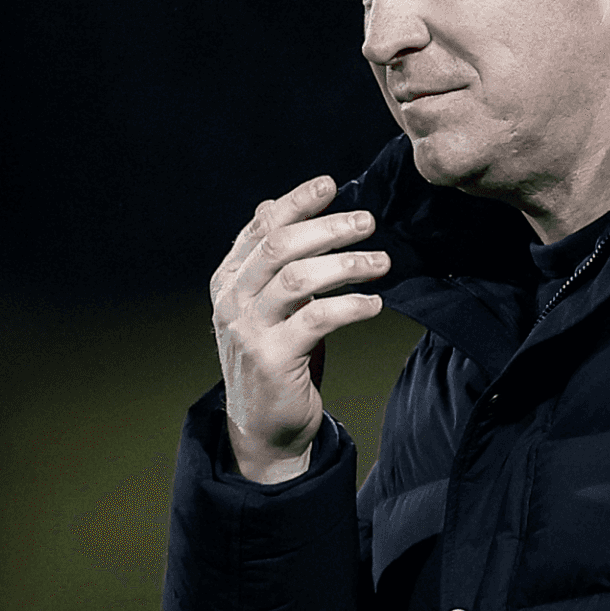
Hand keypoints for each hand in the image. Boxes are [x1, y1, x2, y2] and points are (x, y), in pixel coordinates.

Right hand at [210, 175, 388, 483]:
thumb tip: (271, 204)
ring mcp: (248, 330)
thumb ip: (267, 260)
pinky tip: (374, 303)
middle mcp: (232, 300)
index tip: (331, 184)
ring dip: (346, 264)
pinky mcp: (273, 358)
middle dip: (328, 227)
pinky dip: (351, 305)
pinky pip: (317, 319)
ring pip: (298, 278)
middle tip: (367, 221)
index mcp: (228, 280)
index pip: (261, 227)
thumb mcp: (264, 304)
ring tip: (381, 262)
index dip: (296, 202)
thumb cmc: (275, 356)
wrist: (263, 426)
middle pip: (280, 246)